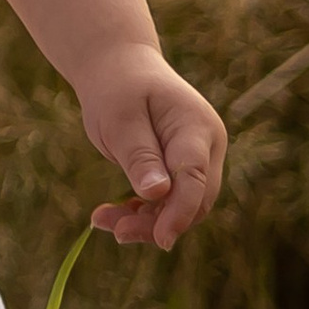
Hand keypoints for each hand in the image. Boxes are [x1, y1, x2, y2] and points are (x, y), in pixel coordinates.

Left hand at [79, 49, 225, 247]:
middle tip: (114, 230)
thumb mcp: (120, 119)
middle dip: (157, 223)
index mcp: (196, 127)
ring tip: (102, 220)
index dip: (180, 212)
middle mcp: (206, 146)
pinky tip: (111, 214)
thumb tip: (158, 194)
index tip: (161, 240)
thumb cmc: (117, 88)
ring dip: (145, 222)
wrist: (118, 67)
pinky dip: (142, 213)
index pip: (195, 177)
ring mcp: (197, 159)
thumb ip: (139, 156)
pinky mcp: (181, 171)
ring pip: (181, 207)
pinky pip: (168, 203)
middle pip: (194, 200)